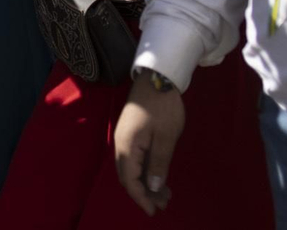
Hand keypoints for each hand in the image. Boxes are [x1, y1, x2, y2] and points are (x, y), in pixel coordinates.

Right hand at [114, 74, 184, 215]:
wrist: (157, 76)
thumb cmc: (163, 105)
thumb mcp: (165, 137)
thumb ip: (159, 163)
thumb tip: (152, 186)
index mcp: (127, 147)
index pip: (130, 180)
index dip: (141, 198)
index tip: (154, 211)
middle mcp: (121, 144)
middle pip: (128, 176)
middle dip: (144, 193)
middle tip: (164, 203)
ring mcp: (124, 137)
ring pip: (132, 168)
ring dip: (146, 182)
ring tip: (165, 192)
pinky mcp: (131, 133)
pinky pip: (135, 158)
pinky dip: (146, 169)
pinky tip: (158, 173)